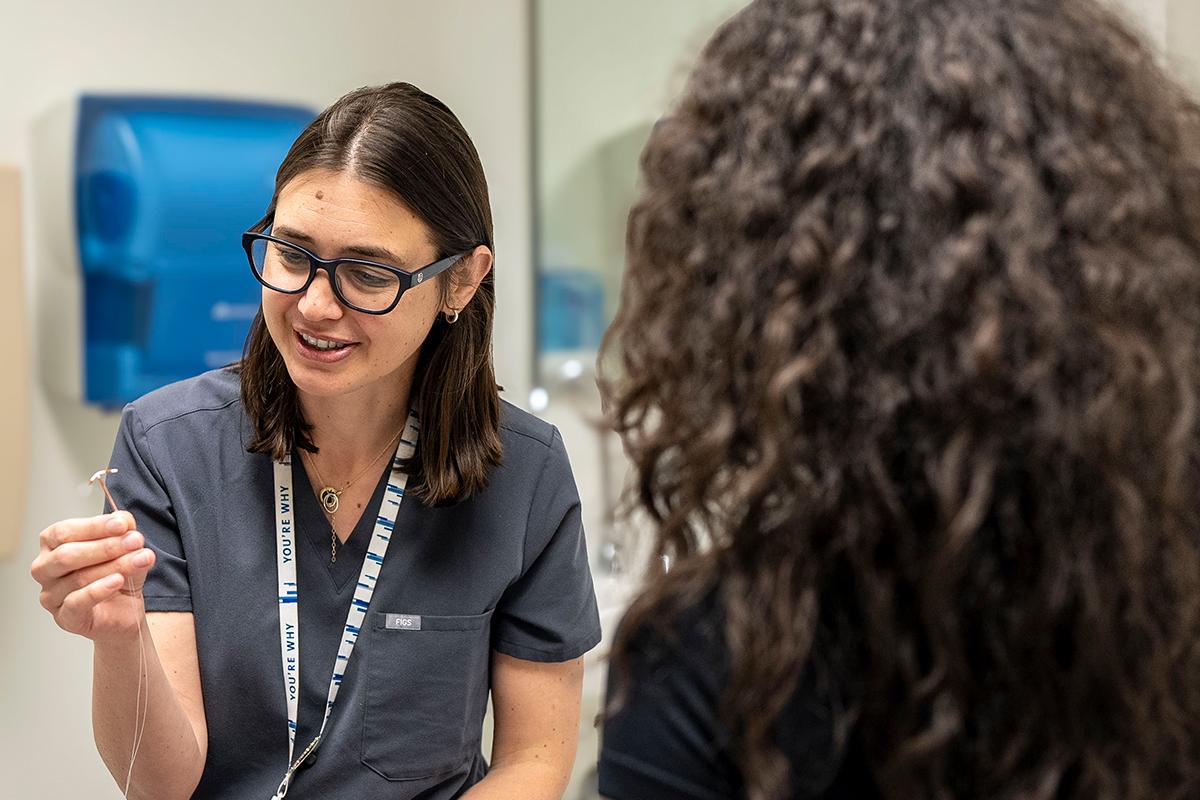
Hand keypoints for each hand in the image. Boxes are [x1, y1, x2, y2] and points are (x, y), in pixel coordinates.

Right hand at [30, 512, 156, 642]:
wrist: (124, 612)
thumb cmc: (115, 575)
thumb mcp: (125, 548)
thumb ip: (124, 533)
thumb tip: (124, 522)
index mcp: (52, 546)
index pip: (63, 531)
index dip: (94, 526)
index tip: (122, 524)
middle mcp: (45, 569)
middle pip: (66, 555)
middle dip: (106, 546)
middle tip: (135, 541)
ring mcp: (51, 596)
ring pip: (78, 578)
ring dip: (115, 566)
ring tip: (140, 559)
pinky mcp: (65, 617)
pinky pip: (77, 602)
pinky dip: (100, 590)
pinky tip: (118, 580)